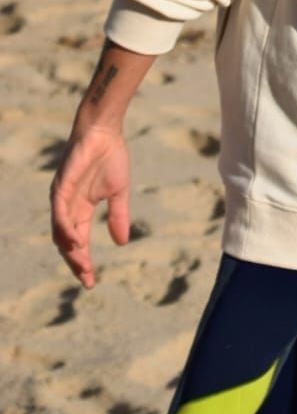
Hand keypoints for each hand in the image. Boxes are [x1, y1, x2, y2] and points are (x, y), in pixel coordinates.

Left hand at [50, 124, 130, 288]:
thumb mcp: (118, 192)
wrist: (104, 131)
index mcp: (81, 208)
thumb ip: (118, 217)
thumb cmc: (111, 157)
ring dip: (70, 250)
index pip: (79, 241)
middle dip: (76, 262)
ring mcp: (62, 197)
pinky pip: (58, 213)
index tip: (91, 281)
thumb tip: (121, 243)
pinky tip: (74, 241)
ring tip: (82, 266)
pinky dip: (64, 229)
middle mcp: (67, 207)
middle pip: (67, 242)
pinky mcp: (60, 187)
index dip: (84, 262)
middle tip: (87, 279)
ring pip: (60, 232)